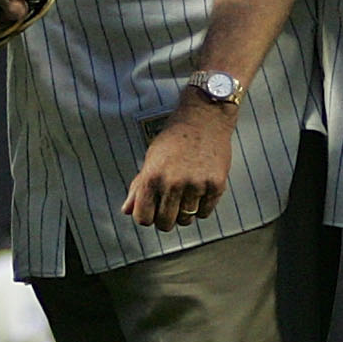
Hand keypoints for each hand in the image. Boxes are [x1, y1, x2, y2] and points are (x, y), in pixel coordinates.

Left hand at [121, 96, 235, 231]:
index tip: (151, 211)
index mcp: (152, 177)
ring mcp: (196, 185)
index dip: (145, 217)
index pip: (143, 218)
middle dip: (164, 219)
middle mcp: (173, 183)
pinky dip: (201, 207)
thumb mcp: (150, 159)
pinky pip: (205, 212)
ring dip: (184, 213)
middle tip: (168, 207)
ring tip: (185, 196)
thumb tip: (127, 210)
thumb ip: (138, 187)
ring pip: (186, 220)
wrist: (204, 118)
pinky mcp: (215, 185)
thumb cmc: (174, 138)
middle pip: (165, 223)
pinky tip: (198, 191)